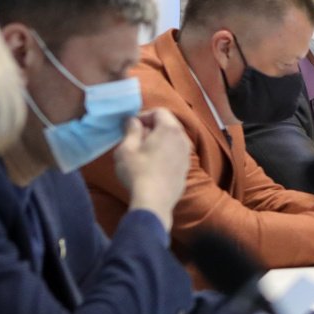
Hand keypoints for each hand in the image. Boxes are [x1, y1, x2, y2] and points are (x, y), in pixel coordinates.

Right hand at [115, 109, 189, 230]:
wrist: (154, 201)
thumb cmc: (137, 171)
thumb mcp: (126, 148)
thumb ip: (131, 130)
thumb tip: (133, 121)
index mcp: (170, 129)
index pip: (159, 112)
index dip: (144, 115)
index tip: (131, 126)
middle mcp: (183, 139)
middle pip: (168, 125)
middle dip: (151, 127)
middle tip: (135, 138)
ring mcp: (187, 156)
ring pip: (172, 140)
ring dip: (158, 141)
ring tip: (142, 152)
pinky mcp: (186, 170)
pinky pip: (175, 154)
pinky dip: (165, 154)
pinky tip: (152, 166)